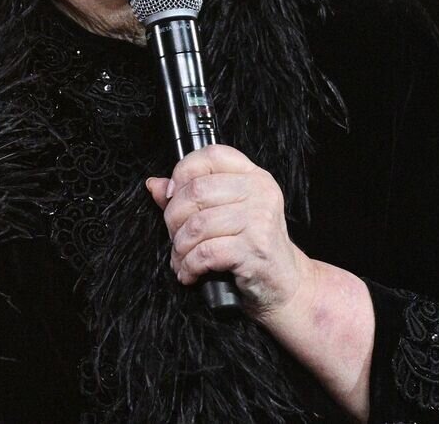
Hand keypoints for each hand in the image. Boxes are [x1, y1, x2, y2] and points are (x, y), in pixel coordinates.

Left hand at [146, 144, 316, 320]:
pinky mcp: (255, 249)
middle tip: (174, 235)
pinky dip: (189, 266)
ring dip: (180, 247)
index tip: (172, 194)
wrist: (284, 283)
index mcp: (254, 176)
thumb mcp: (227, 213)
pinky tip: (189, 272)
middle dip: (174, 217)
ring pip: (198, 224)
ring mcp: (259, 220)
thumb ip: (191, 196)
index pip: (212, 155)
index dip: (183, 171)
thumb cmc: (253, 246)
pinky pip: (206, 253)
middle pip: (197, 191)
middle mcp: (260, 192)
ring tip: (181, 258)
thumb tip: (155, 184)